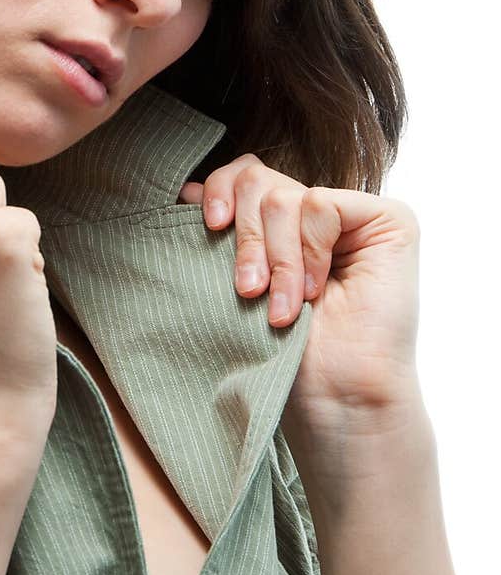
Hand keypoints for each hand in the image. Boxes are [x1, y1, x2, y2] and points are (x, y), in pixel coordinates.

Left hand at [177, 155, 422, 447]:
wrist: (334, 399)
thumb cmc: (285, 354)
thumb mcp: (242, 283)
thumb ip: (225, 233)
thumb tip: (185, 191)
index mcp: (286, 224)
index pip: (244, 175)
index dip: (219, 192)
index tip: (209, 228)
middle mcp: (322, 211)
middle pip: (259, 180)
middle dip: (246, 240)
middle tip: (248, 292)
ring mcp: (357, 213)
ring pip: (284, 198)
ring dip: (277, 261)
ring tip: (281, 309)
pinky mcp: (389, 219)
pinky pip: (321, 205)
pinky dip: (309, 252)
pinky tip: (316, 293)